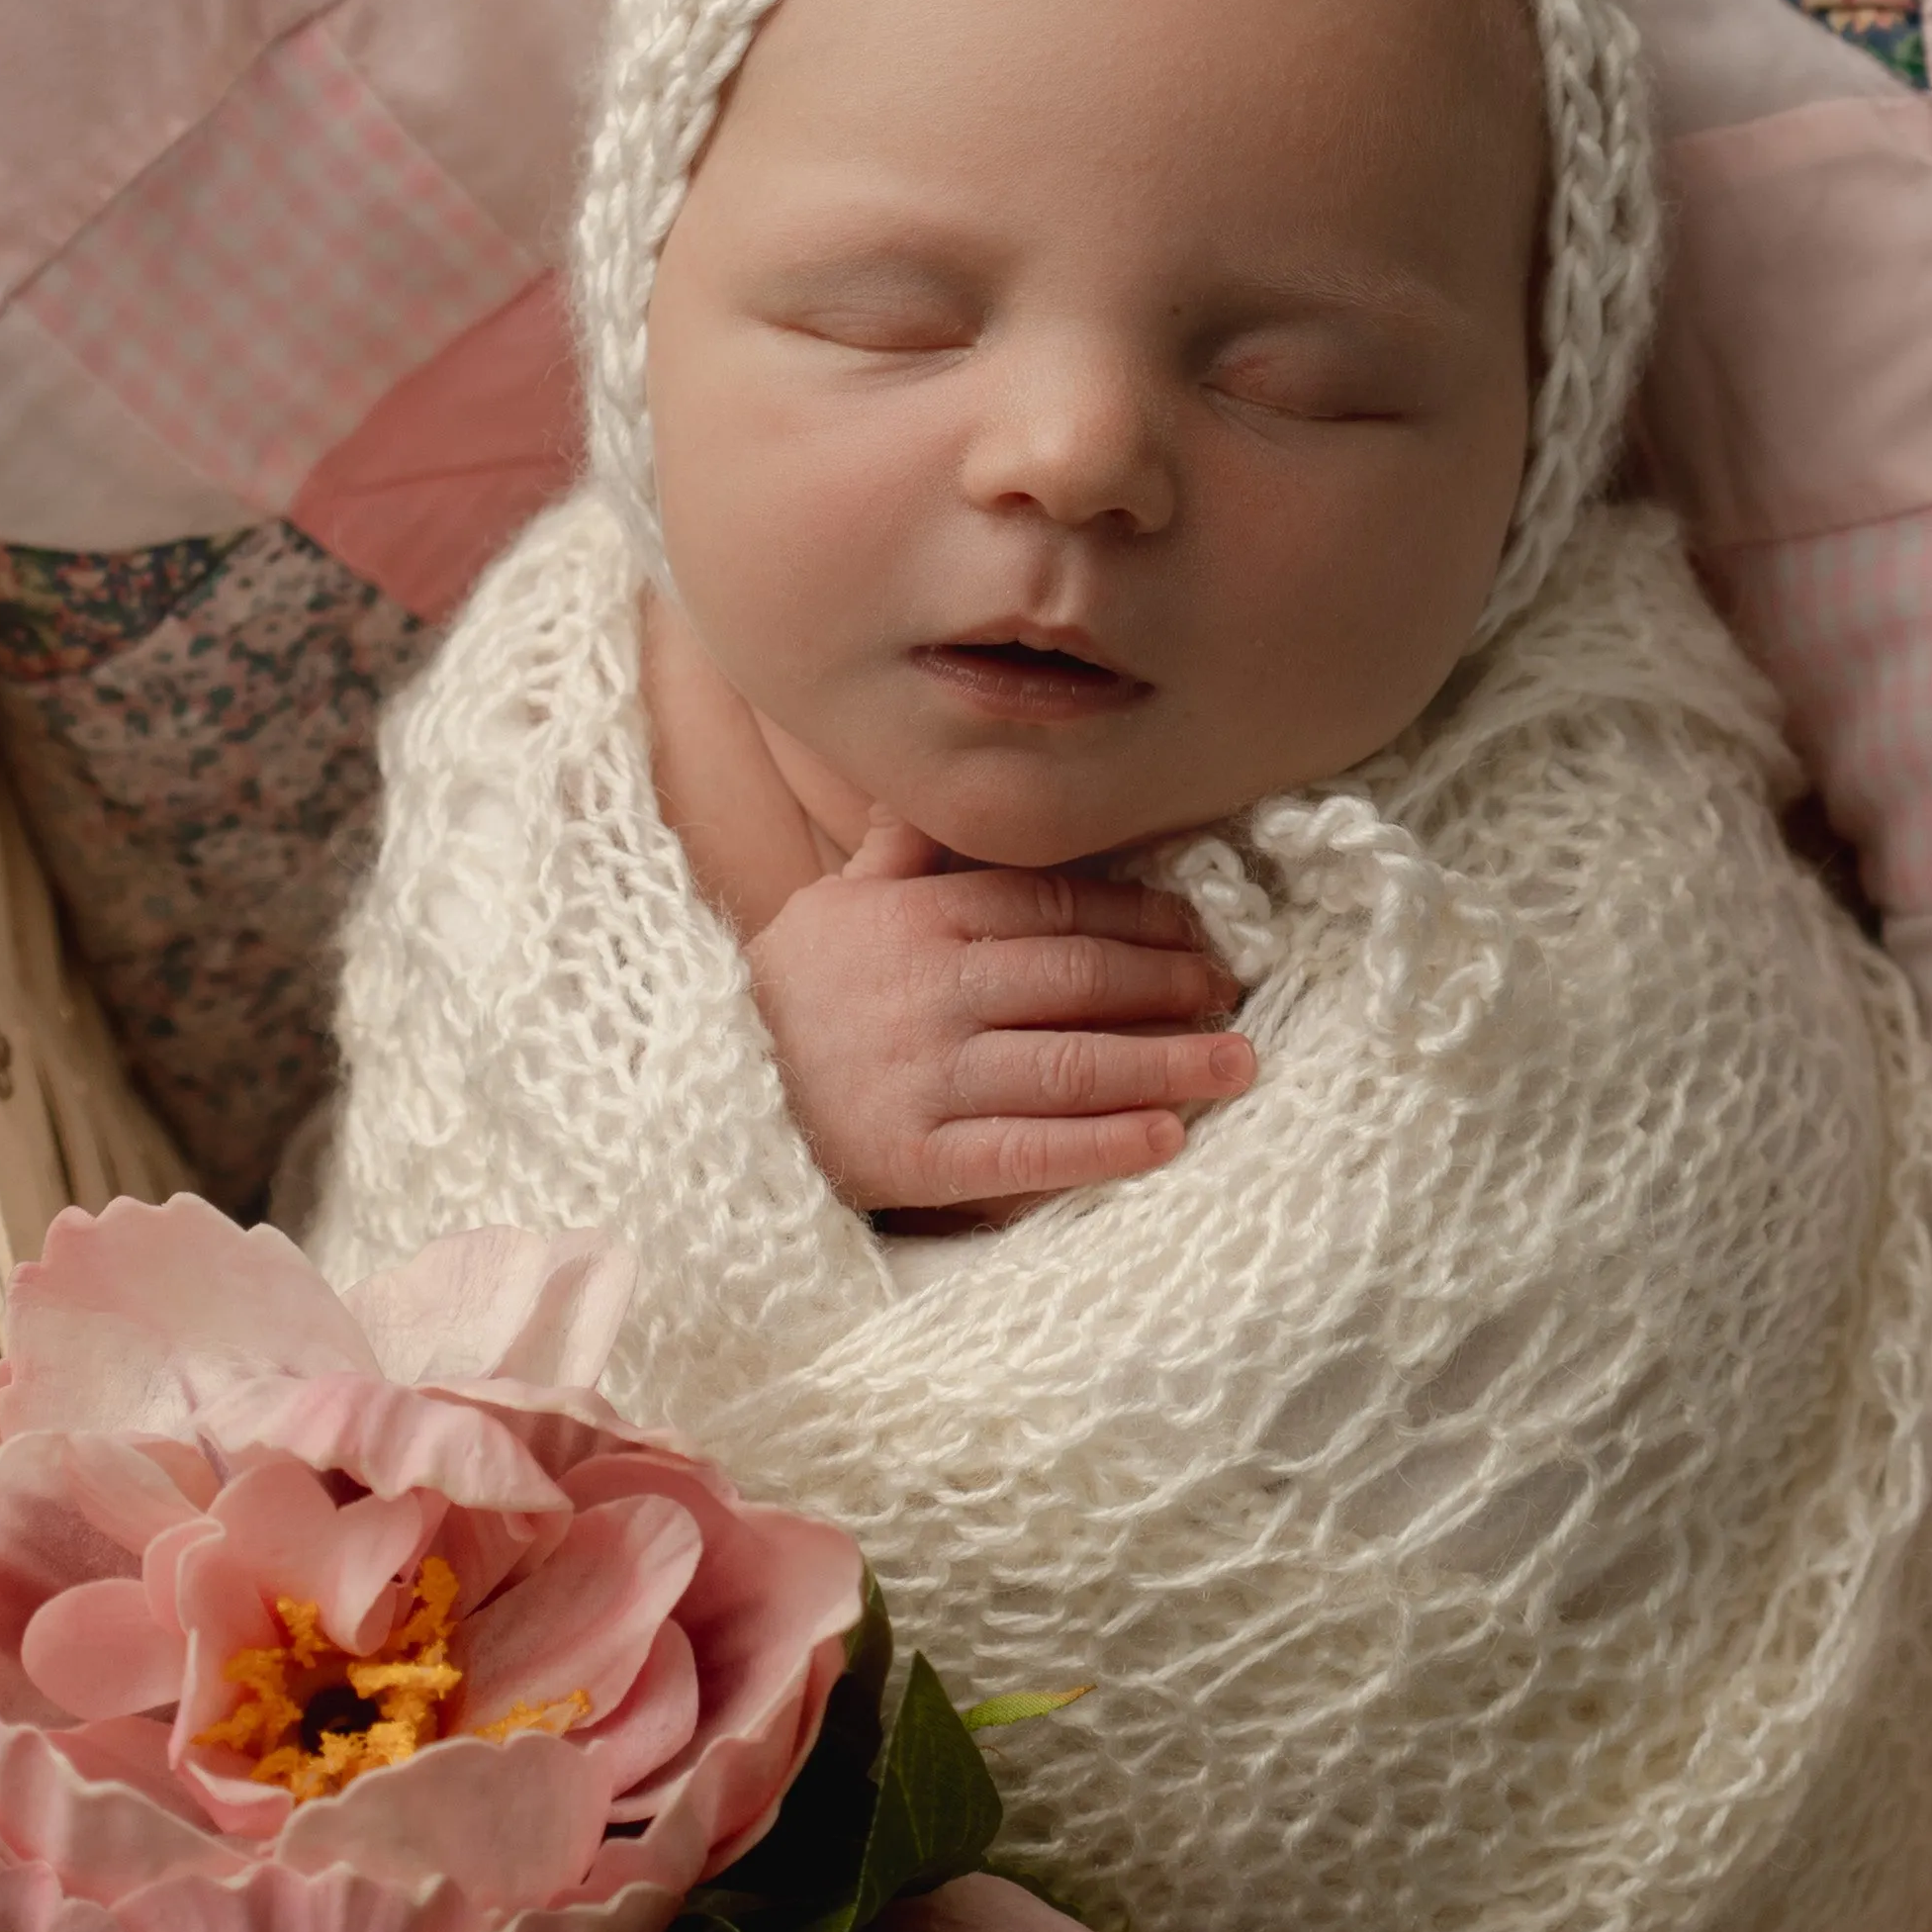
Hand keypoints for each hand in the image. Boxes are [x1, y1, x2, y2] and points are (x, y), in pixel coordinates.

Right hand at [745, 818, 1255, 1217]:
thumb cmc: (788, 996)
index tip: (1200, 930)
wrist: (696, 1096)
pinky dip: (1104, 1144)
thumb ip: (909, 843)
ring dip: (1167, 1061)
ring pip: (1071, 1062)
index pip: (1055, 902)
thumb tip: (951, 773)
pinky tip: (1168, 1139)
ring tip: (1234, 1063)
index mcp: (918, 915)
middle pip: (1080, 975)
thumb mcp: (838, 900)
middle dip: (1170, 982)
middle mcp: (929, 987)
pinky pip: (1028, 1150)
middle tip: (1231, 992)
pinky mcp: (914, 1157)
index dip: (1141, 915)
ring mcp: (924, 1075)